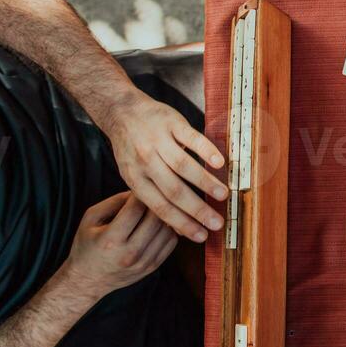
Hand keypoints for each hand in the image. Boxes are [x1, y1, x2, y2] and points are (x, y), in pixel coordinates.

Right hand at [62, 192, 178, 298]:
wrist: (89, 280)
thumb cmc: (87, 245)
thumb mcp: (91, 219)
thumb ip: (114, 202)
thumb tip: (139, 191)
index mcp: (111, 240)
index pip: (135, 209)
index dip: (140, 194)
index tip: (140, 187)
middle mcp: (130, 253)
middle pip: (155, 219)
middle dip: (154, 203)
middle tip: (150, 196)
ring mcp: (144, 262)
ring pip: (167, 230)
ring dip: (163, 216)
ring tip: (153, 211)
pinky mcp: (153, 267)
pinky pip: (171, 242)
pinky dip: (168, 229)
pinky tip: (157, 225)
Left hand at [101, 93, 226, 241]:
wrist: (122, 110)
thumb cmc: (133, 148)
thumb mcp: (134, 174)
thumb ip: (154, 196)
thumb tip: (178, 228)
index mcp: (135, 178)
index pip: (160, 207)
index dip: (181, 223)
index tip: (201, 236)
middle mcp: (144, 161)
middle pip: (173, 190)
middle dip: (197, 209)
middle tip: (217, 223)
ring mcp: (157, 141)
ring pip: (182, 166)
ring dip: (205, 182)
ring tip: (223, 195)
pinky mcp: (171, 122)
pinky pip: (191, 138)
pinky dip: (206, 150)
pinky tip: (219, 162)